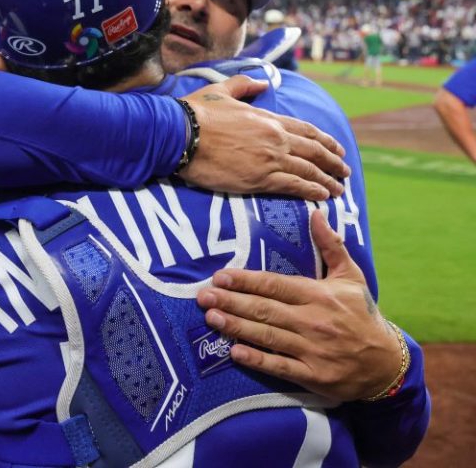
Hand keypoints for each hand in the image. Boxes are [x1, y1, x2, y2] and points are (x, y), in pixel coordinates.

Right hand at [179, 77, 349, 200]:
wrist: (182, 134)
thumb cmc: (197, 113)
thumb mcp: (222, 90)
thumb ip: (245, 85)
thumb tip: (262, 82)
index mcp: (268, 118)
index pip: (306, 130)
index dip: (325, 140)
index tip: (337, 148)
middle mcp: (276, 138)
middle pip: (314, 151)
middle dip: (333, 162)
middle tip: (345, 171)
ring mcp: (270, 159)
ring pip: (309, 170)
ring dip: (328, 180)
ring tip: (339, 189)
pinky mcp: (259, 179)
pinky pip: (294, 186)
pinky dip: (312, 191)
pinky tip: (322, 196)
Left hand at [196, 211, 401, 401]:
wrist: (386, 363)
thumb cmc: (362, 314)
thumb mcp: (351, 277)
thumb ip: (331, 246)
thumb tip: (317, 214)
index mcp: (319, 295)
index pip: (276, 285)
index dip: (247, 281)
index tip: (221, 276)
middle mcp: (313, 321)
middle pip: (265, 309)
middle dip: (232, 301)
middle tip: (203, 296)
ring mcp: (312, 350)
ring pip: (268, 336)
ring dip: (237, 326)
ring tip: (211, 317)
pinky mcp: (313, 375)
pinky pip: (280, 367)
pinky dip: (257, 360)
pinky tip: (235, 352)